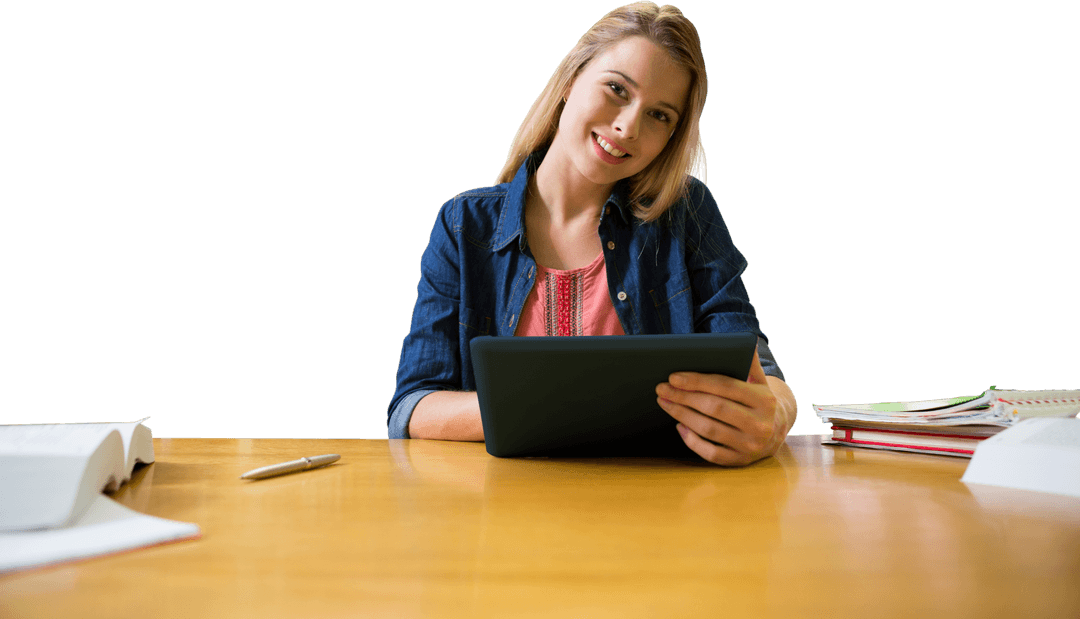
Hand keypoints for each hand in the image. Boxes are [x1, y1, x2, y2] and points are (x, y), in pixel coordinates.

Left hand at [656, 350, 792, 465]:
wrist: (777, 430)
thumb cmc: (759, 400)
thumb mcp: (760, 380)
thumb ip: (749, 361)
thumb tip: (744, 340)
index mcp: (764, 400)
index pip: (726, 387)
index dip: (698, 381)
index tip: (674, 377)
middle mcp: (760, 424)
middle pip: (714, 408)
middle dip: (684, 397)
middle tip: (662, 388)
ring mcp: (750, 446)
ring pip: (709, 430)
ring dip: (681, 415)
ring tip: (664, 402)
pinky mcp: (740, 461)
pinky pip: (711, 453)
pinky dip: (692, 440)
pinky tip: (679, 426)